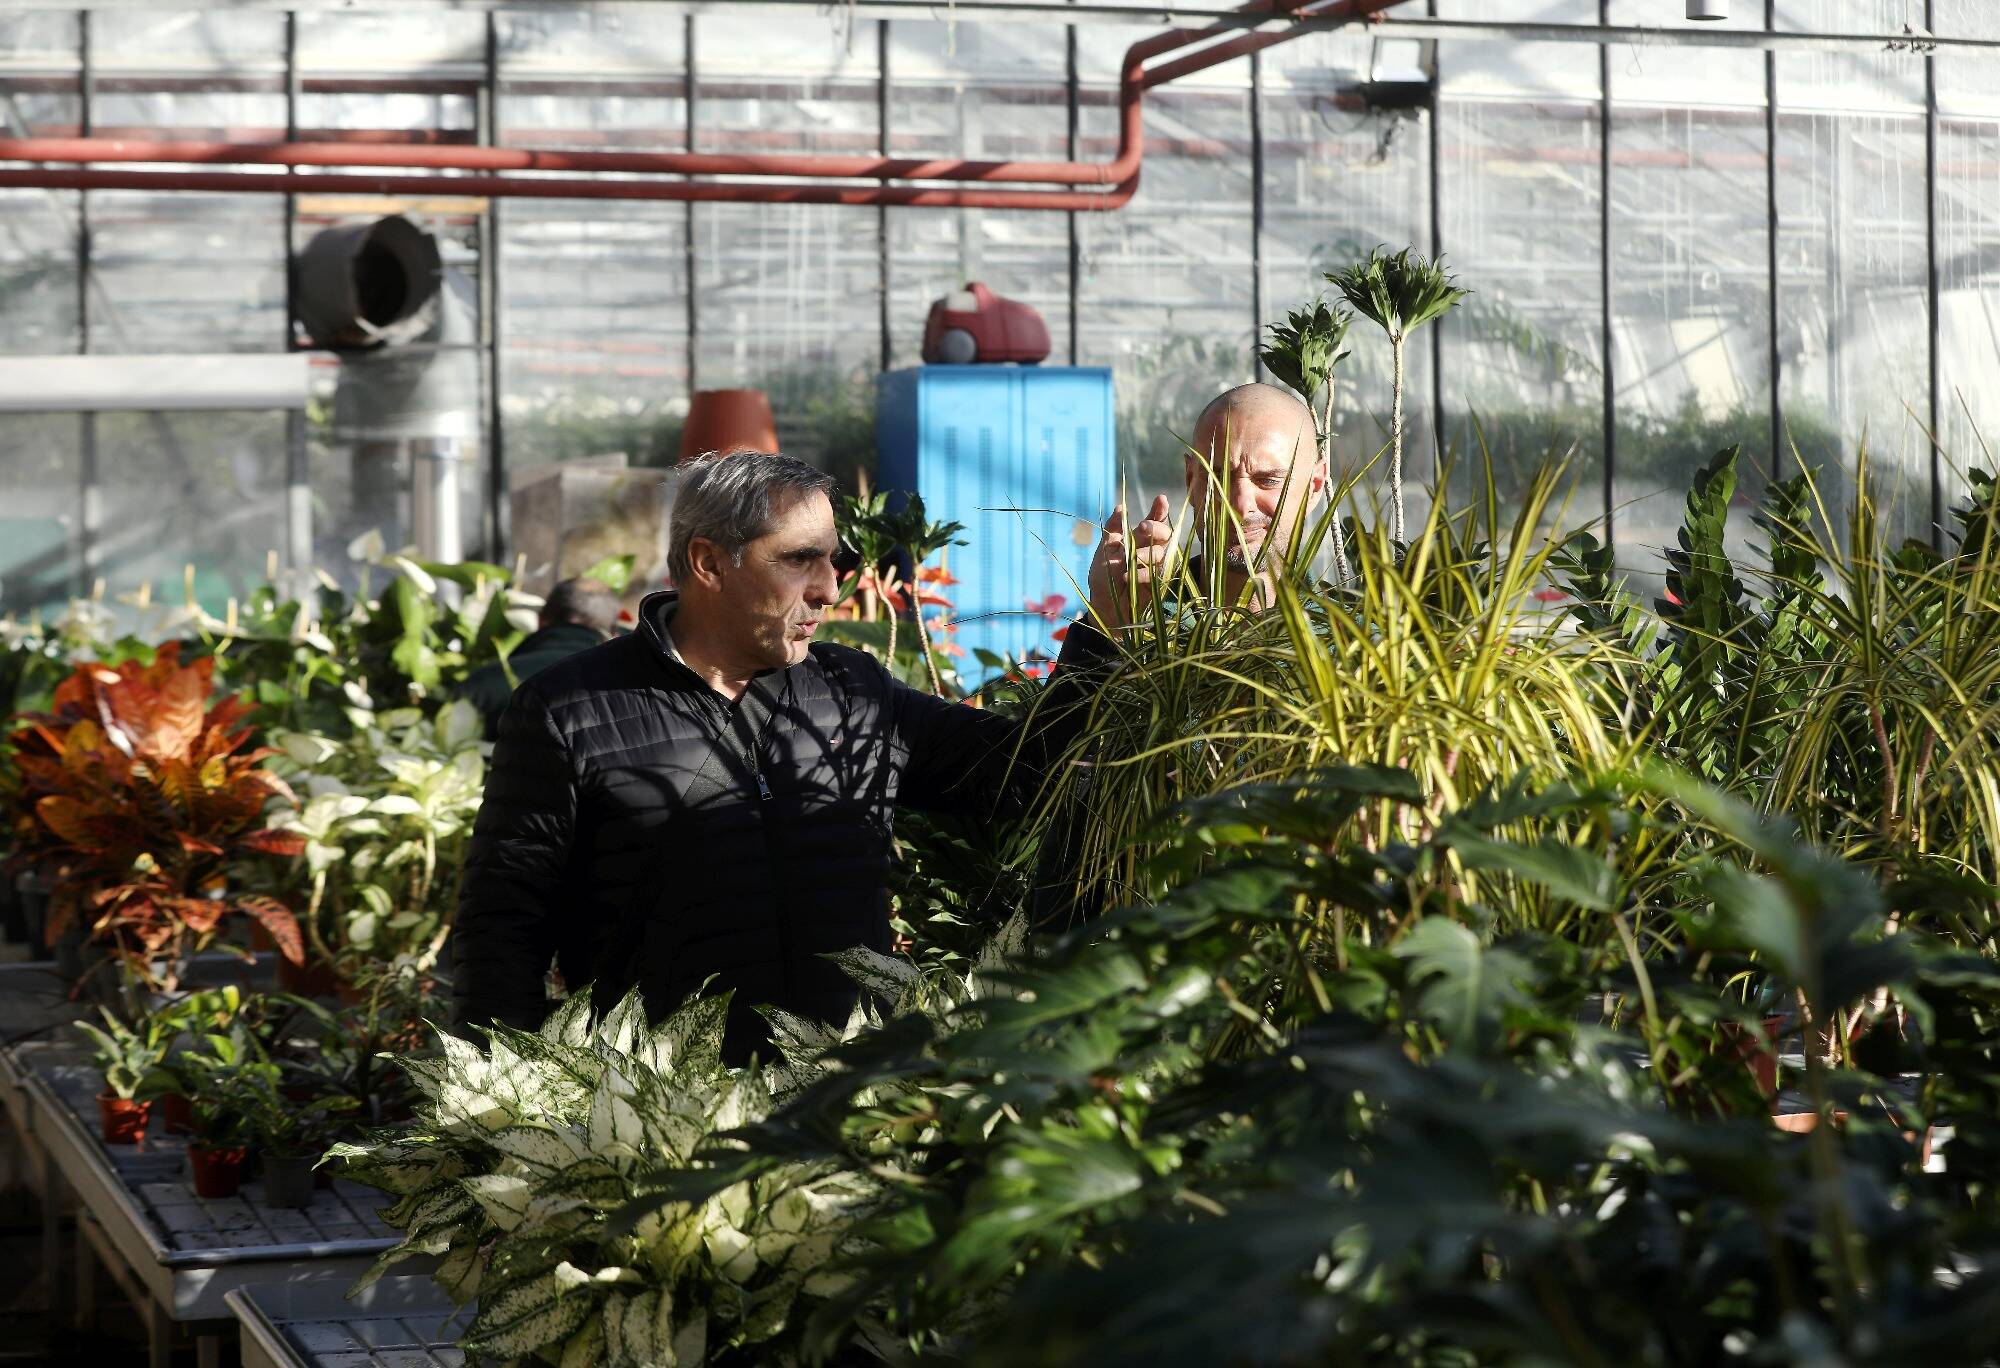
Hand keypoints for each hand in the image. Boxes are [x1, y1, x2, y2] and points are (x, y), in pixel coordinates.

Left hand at [1086, 494, 1173, 629]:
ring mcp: (1157, 567)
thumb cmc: (1103, 578)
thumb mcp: (1105, 551)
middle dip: (1156, 528)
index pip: (1154, 521)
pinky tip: (1130, 576)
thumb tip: (1120, 507)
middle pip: (1165, 533)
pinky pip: (1158, 573)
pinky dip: (1143, 573)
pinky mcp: (1160, 584)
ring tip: (1130, 560)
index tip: (1160, 499)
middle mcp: (1150, 550)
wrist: (1103, 607)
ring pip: (1162, 552)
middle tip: (1143, 528)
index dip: (1159, 510)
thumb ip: (1113, 529)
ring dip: (1146, 552)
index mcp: (1138, 539)